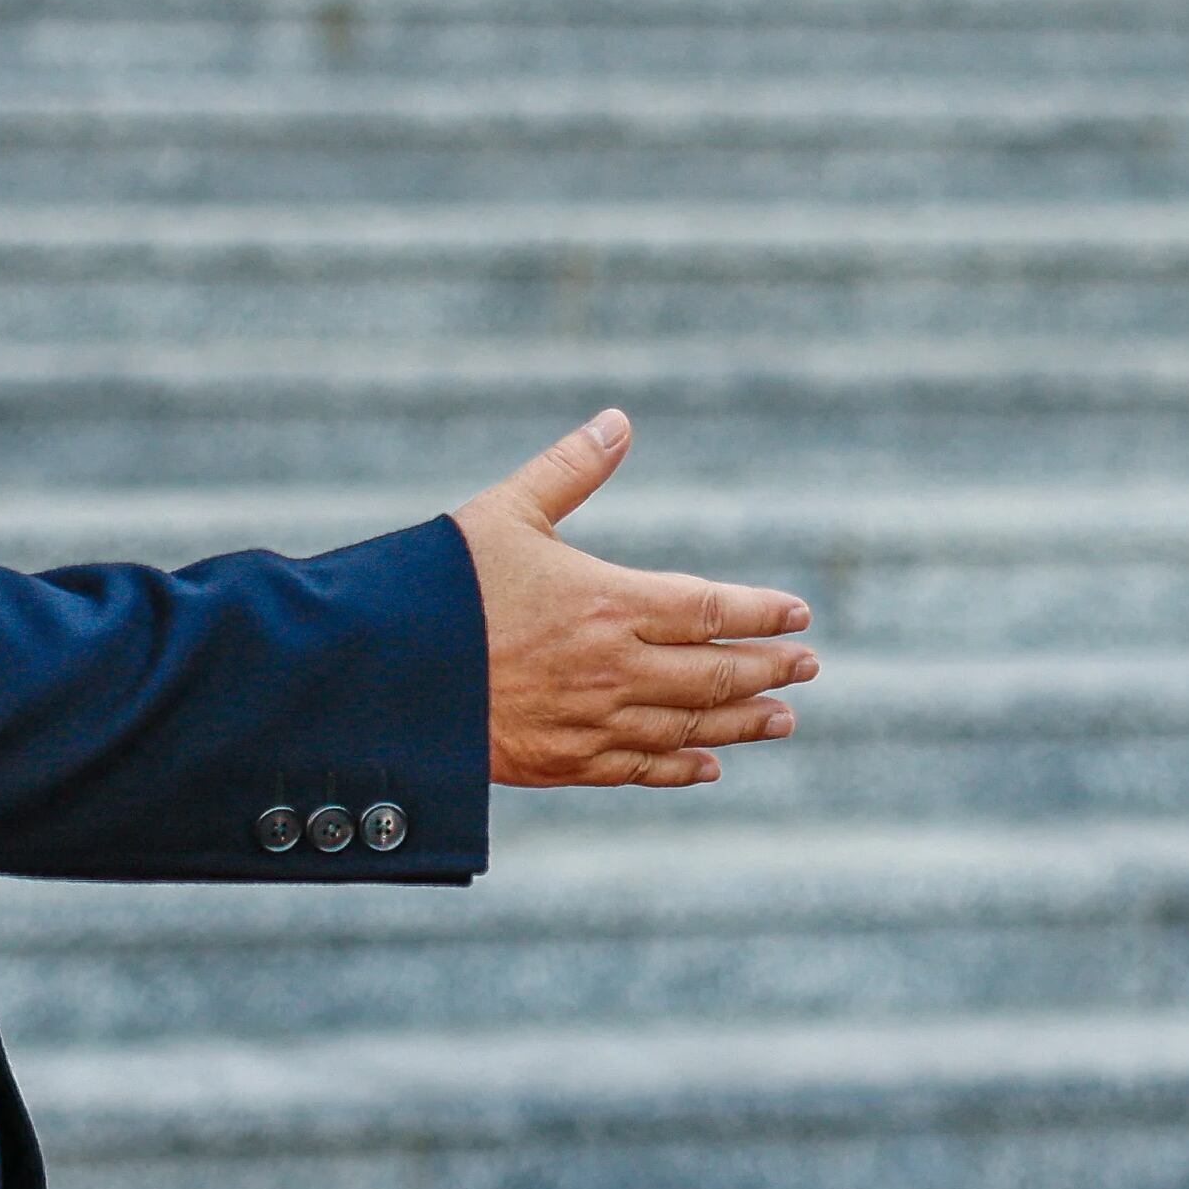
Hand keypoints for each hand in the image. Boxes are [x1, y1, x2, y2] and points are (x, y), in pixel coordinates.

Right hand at [457, 410, 814, 787]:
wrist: (380, 677)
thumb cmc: (441, 586)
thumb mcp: (506, 513)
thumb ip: (569, 470)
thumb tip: (618, 420)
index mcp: (609, 602)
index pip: (711, 610)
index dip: (760, 612)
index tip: (799, 613)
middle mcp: (613, 668)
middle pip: (715, 674)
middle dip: (769, 670)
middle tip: (809, 667)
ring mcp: (591, 722)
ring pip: (689, 727)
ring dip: (742, 723)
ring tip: (783, 719)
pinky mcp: (563, 762)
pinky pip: (640, 768)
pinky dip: (682, 766)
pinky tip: (709, 764)